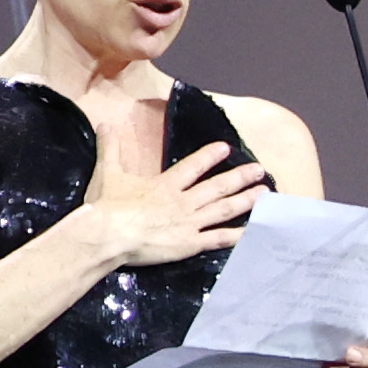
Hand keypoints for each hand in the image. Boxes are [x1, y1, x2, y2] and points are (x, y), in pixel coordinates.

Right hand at [87, 137, 270, 269]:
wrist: (109, 234)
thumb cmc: (108, 206)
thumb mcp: (108, 173)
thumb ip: (110, 149)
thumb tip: (104, 123)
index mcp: (165, 185)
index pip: (192, 167)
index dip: (209, 156)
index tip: (226, 148)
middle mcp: (182, 201)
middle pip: (216, 187)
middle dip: (239, 177)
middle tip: (259, 170)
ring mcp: (188, 223)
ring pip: (223, 209)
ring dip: (245, 201)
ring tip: (264, 194)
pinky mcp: (189, 244)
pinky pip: (218, 239)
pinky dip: (236, 235)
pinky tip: (252, 232)